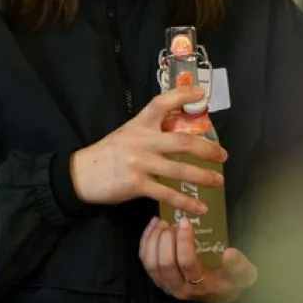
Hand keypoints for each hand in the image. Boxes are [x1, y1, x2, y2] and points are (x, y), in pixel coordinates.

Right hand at [69, 87, 226, 213]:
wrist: (80, 174)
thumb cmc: (107, 154)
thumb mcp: (126, 134)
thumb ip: (150, 132)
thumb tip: (181, 131)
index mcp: (138, 125)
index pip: (161, 104)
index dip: (182, 96)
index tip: (202, 93)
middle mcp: (142, 141)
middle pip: (182, 142)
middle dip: (207, 150)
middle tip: (222, 156)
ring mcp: (140, 163)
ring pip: (180, 170)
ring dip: (204, 177)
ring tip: (217, 181)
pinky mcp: (136, 184)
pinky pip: (168, 194)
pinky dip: (187, 203)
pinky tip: (200, 208)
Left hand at [140, 215, 257, 302]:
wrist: (219, 294)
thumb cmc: (232, 281)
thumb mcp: (244, 275)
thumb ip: (239, 265)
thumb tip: (230, 252)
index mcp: (201, 286)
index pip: (187, 263)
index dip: (183, 241)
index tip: (185, 221)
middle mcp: (180, 288)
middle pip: (164, 263)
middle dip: (166, 239)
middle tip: (172, 222)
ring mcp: (166, 285)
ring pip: (151, 263)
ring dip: (153, 240)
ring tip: (162, 223)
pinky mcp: (157, 279)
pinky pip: (145, 261)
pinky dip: (146, 242)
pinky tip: (154, 227)